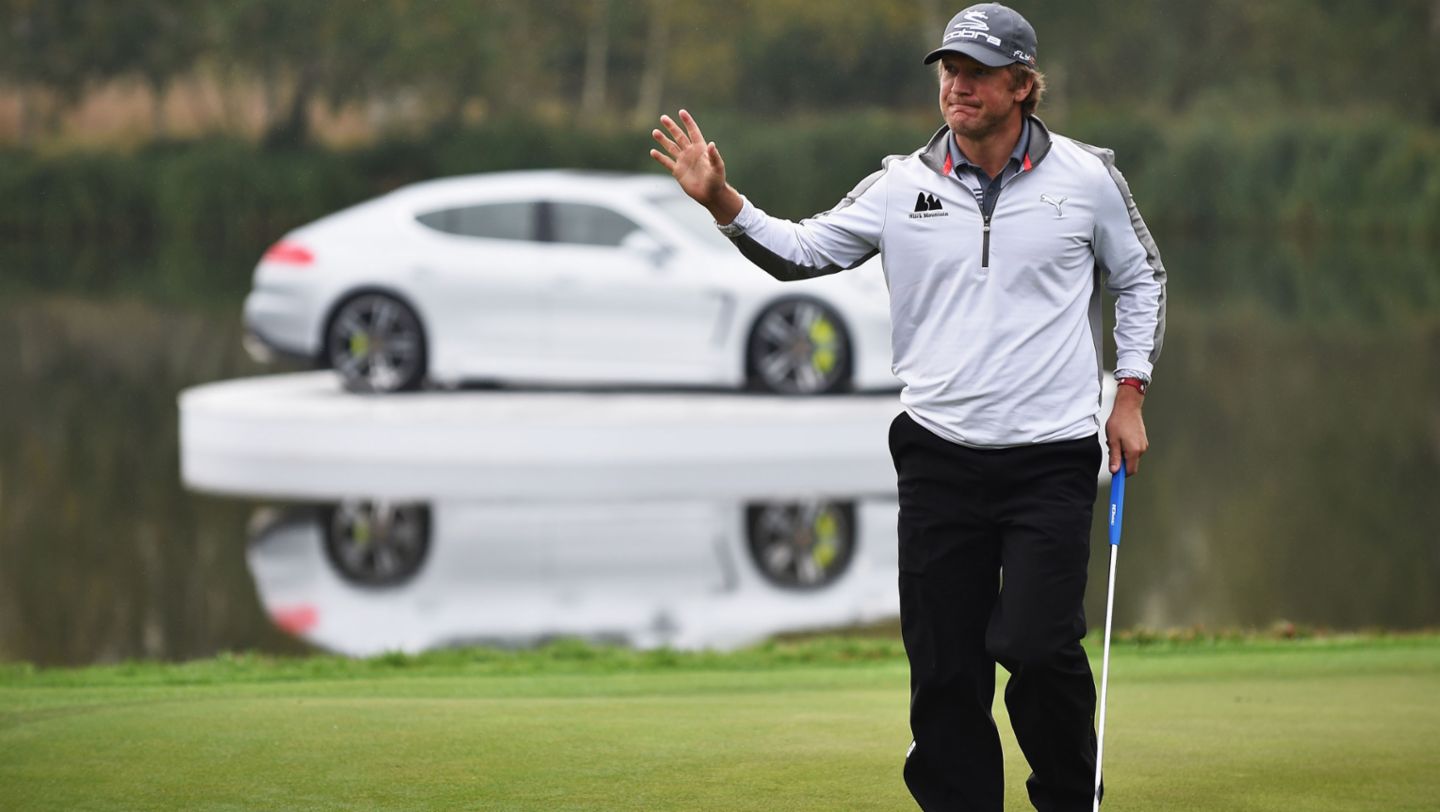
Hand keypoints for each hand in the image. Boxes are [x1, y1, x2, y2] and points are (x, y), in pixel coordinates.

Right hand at [649, 109, 741, 223]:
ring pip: (671, 147)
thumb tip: (712, 144)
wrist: (711, 195)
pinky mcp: (678, 172)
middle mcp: (690, 153)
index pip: (693, 132)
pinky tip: (653, 152)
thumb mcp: (718, 168)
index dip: (688, 122)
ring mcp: (683, 161)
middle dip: (671, 127)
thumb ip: (714, 156)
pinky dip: (660, 157)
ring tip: (655, 132)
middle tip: (663, 117)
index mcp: (701, 149)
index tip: (681, 112)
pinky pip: (667, 162)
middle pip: (679, 136)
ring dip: (663, 140)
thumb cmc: (717, 181)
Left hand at [1105, 385, 1147, 475]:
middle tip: (1112, 450)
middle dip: (1121, 462)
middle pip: (1131, 465)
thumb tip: (1115, 471)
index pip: (1129, 471)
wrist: (1128, 407)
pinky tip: (1121, 438)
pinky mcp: (1143, 440)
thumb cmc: (1119, 422)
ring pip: (1132, 457)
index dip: (1121, 475)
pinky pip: (1134, 450)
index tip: (1114, 476)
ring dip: (1123, 454)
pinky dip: (1127, 448)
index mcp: (1134, 451)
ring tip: (1116, 441)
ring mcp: (1144, 445)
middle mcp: (1141, 449)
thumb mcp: (1113, 440)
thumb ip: (1114, 457)